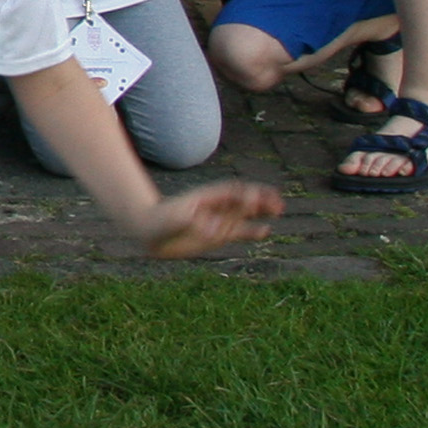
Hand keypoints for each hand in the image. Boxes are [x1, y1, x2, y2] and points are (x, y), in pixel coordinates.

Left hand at [137, 179, 283, 259]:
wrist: (149, 231)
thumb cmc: (157, 221)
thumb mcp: (172, 220)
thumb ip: (191, 221)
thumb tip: (213, 230)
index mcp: (205, 198)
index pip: (230, 192)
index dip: (244, 194)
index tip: (256, 200)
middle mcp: (215, 206)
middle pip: (242, 199)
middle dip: (260, 199)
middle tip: (278, 203)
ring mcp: (217, 219)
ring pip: (244, 213)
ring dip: (260, 211)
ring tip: (279, 210)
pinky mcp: (217, 234)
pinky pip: (238, 231)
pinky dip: (252, 231)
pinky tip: (266, 231)